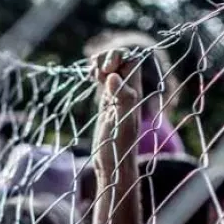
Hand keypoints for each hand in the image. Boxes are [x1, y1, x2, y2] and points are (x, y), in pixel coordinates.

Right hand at [91, 50, 141, 170]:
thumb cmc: (119, 147)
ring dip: (100, 65)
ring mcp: (116, 98)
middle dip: (107, 58)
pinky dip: (96, 75)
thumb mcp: (121, 122)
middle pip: (122, 61)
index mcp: (134, 93)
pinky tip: (90, 78)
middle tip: (97, 72)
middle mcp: (127, 93)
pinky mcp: (106, 105)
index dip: (118, 58)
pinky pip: (104, 82)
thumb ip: (122, 98)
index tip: (106, 70)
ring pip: (112, 70)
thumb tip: (113, 76)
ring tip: (92, 73)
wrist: (113, 165)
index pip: (132, 61)